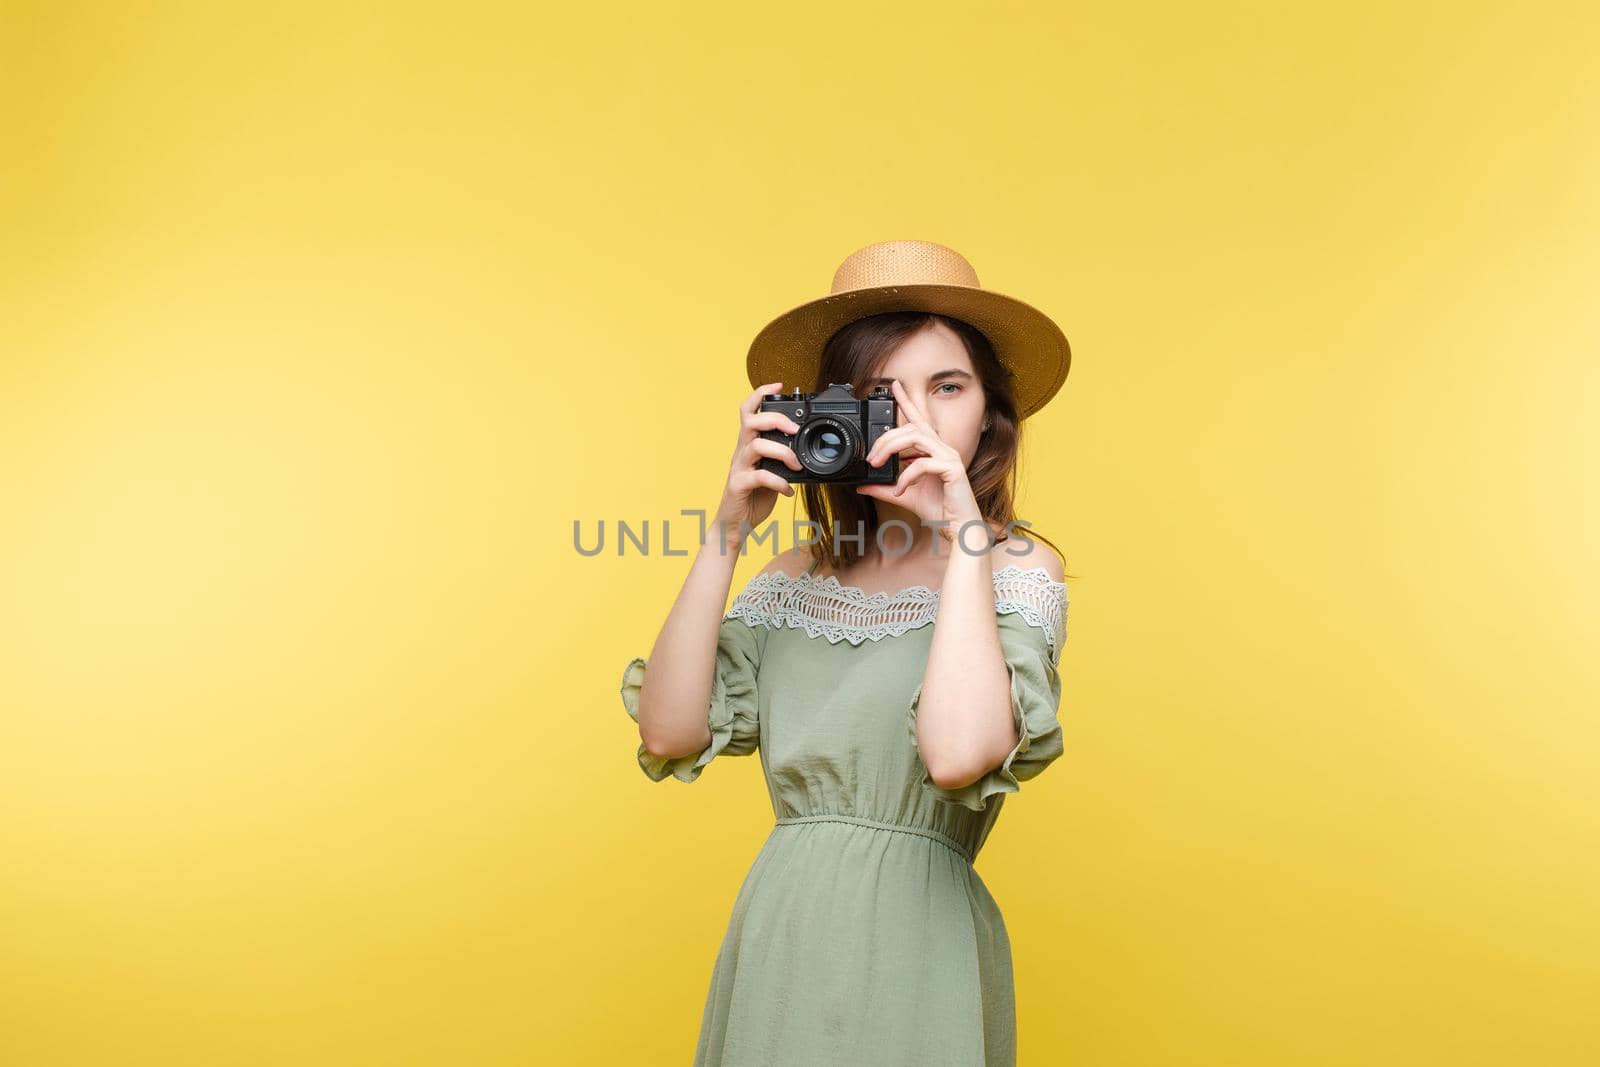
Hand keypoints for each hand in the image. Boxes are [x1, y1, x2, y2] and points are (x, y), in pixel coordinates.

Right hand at [711, 381, 802, 548]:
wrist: (735, 525)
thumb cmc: (753, 497)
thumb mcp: (771, 472)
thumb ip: (781, 459)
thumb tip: (804, 450)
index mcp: (748, 445)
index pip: (748, 411)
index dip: (760, 394)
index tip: (779, 385)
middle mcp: (741, 452)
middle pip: (751, 421)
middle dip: (775, 419)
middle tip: (795, 430)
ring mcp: (738, 468)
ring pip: (756, 446)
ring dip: (783, 452)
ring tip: (797, 465)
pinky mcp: (738, 486)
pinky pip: (759, 477)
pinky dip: (779, 482)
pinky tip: (789, 490)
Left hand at [856, 379, 984, 545]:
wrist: (959, 530)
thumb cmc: (939, 511)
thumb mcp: (904, 497)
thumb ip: (884, 489)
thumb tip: (862, 485)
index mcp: (934, 450)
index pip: (918, 419)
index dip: (906, 401)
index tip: (893, 386)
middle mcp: (943, 449)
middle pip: (910, 427)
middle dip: (885, 437)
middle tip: (870, 457)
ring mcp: (949, 457)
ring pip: (915, 437)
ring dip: (891, 449)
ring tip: (877, 465)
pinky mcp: (952, 469)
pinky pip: (922, 464)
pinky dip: (905, 477)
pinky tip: (899, 490)